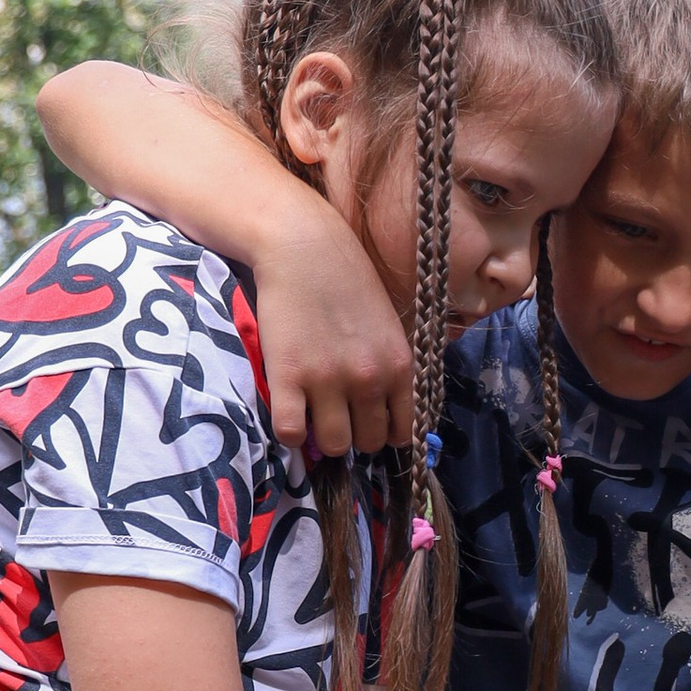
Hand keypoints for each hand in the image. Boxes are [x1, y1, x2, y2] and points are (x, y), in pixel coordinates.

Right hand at [250, 192, 414, 460]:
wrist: (302, 245)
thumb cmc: (347, 279)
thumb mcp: (388, 324)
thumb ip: (392, 367)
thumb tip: (387, 412)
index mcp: (400, 366)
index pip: (403, 431)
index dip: (385, 432)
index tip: (369, 422)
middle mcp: (369, 378)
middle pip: (369, 442)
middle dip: (356, 433)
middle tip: (338, 412)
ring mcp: (328, 380)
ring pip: (335, 444)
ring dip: (324, 436)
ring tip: (314, 412)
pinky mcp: (287, 377)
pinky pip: (291, 433)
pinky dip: (291, 432)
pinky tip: (290, 410)